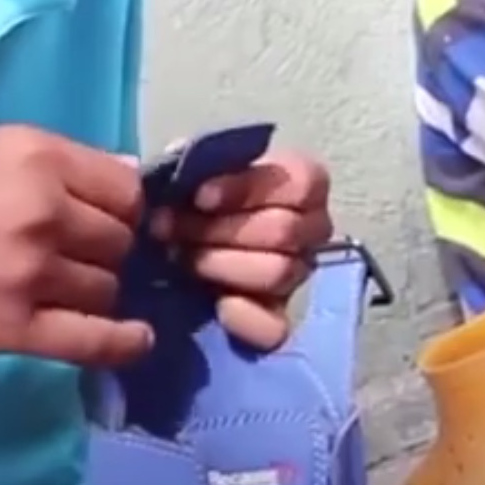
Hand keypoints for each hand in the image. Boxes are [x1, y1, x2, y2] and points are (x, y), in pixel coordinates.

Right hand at [0, 125, 151, 366]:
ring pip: (107, 287)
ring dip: (93, 291)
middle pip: (120, 240)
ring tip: (60, 293)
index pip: (124, 188)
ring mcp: (33, 270)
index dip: (118, 209)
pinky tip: (137, 340)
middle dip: (103, 251)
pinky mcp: (16, 326)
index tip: (99, 221)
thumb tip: (126, 174)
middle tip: (70, 259)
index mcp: (37, 154)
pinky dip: (123, 343)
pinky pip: (93, 339)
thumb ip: (54, 163)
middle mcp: (45, 207)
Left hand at [153, 148, 333, 349]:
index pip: (301, 183)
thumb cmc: (200, 195)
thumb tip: (179, 157)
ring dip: (220, 264)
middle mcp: (313, 229)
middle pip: (283, 231)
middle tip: (171, 228)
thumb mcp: (201, 170)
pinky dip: (244, 317)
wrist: (184, 240)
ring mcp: (299, 274)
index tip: (200, 197)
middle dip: (218, 230)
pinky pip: (276, 327)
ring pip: (278, 272)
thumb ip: (198, 162)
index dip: (247, 189)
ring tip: (180, 256)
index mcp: (305, 183)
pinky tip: (216, 304)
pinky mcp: (280, 317)